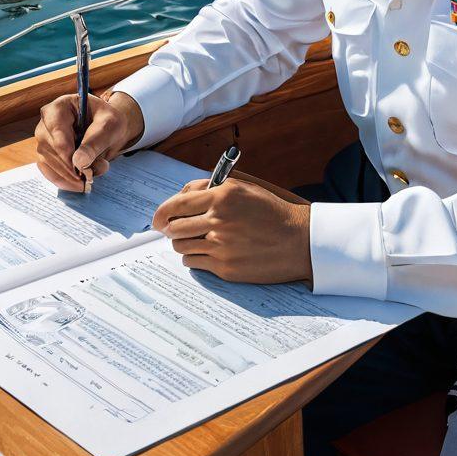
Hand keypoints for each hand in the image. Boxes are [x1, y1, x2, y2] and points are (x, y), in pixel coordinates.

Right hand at [34, 91, 144, 191]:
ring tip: (92, 175)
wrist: (108, 130)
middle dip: (71, 166)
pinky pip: (48, 171)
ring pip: (48, 162)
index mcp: (61, 106)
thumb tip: (78, 162)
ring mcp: (44, 139)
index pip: (56, 129)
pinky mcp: (46, 155)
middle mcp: (47, 122)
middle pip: (51, 148)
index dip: (67, 150)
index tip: (81, 167)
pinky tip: (78, 185)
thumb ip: (96, 141)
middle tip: (92, 174)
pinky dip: (63, 181)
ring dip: (70, 175)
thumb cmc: (108, 121)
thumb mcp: (110, 126)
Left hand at [153, 177, 312, 285]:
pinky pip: (194, 263)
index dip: (162, 212)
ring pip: (181, 246)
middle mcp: (219, 218)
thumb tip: (181, 196)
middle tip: (175, 230)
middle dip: (171, 229)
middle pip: (174, 227)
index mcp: (223, 195)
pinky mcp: (225, 267)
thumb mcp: (244, 189)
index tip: (157, 218)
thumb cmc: (272, 212)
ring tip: (197, 240)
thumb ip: (211, 188)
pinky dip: (195, 258)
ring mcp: (221, 245)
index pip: (177, 203)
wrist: (298, 241)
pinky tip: (208, 252)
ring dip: (184, 243)